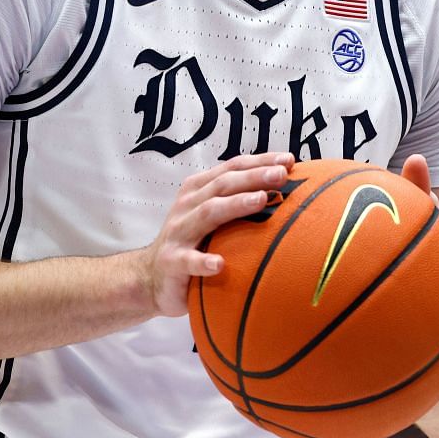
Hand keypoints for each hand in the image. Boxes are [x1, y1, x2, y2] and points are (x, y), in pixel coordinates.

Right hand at [137, 152, 295, 317]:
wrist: (149, 277)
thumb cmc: (192, 242)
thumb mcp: (211, 216)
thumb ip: (237, 203)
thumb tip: (284, 191)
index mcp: (199, 190)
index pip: (231, 169)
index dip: (259, 161)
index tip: (289, 160)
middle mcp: (188, 206)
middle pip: (223, 185)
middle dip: (253, 177)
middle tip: (281, 175)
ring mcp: (178, 233)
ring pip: (208, 213)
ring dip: (235, 205)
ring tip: (261, 200)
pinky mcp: (172, 262)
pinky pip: (188, 261)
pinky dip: (203, 262)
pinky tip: (219, 265)